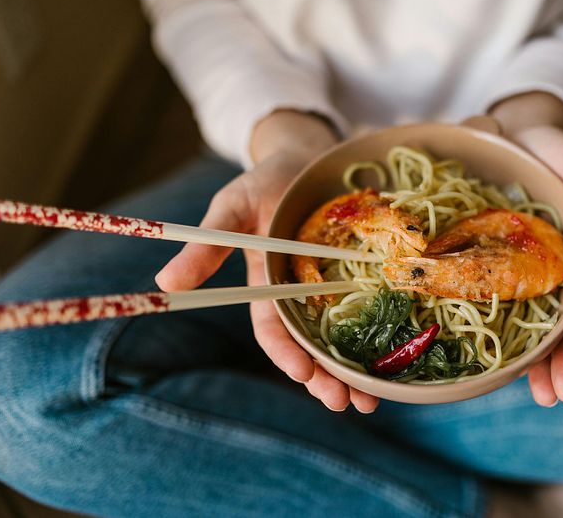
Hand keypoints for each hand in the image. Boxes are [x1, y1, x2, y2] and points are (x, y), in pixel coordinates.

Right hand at [155, 111, 380, 413]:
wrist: (306, 158)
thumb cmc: (265, 182)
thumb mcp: (232, 208)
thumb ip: (207, 244)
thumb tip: (165, 281)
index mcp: (268, 285)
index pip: (273, 329)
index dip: (285, 353)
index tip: (302, 372)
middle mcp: (301, 294)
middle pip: (312, 345)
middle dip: (325, 377)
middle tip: (345, 403)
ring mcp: (334, 287)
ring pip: (343, 338)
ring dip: (355, 371)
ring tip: (371, 401)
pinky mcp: (361, 275)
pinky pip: (372, 310)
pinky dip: (382, 336)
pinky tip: (397, 360)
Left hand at [492, 93, 562, 405]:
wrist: (504, 135)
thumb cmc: (553, 150)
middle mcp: (557, 272)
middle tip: (560, 396)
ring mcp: (523, 276)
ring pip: (533, 326)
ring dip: (539, 364)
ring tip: (538, 396)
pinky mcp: (489, 272)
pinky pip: (495, 309)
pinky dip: (501, 339)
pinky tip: (497, 369)